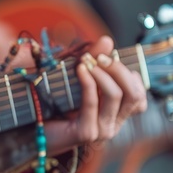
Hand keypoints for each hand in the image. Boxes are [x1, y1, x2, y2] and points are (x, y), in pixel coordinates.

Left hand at [45, 36, 147, 153]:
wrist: (32, 130)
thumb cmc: (54, 102)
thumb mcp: (77, 77)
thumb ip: (94, 60)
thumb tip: (107, 40)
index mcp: (115, 114)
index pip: (139, 97)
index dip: (131, 76)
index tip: (111, 61)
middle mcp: (113, 124)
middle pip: (133, 94)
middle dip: (119, 70)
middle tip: (99, 57)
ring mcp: (101, 130)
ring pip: (116, 95)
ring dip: (102, 73)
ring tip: (86, 61)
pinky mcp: (86, 132)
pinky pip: (92, 102)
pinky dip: (88, 82)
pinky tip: (80, 69)